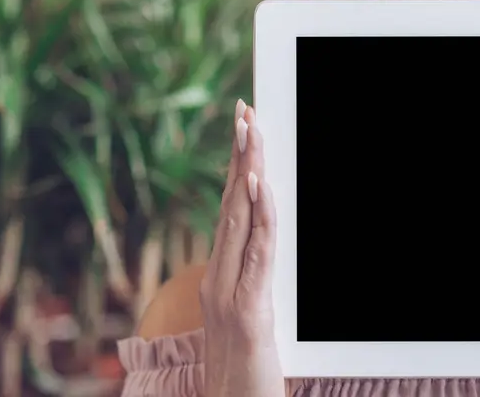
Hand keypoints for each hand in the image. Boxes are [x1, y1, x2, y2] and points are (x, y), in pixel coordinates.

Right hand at [199, 100, 285, 396]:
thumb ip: (250, 282)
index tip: (244, 126)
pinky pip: (256, 254)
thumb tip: (261, 242)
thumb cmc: (243, 375)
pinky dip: (258, 217)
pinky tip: (259, 188)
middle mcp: (218, 278)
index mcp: (219, 277)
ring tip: (251, 132)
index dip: (236, 166)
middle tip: (244, 109)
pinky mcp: (250, 310)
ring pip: (239, 221)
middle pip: (231, 204)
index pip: (230, 210)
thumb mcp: (248, 320)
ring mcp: (229, 293)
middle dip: (239, 154)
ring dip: (246, 173)